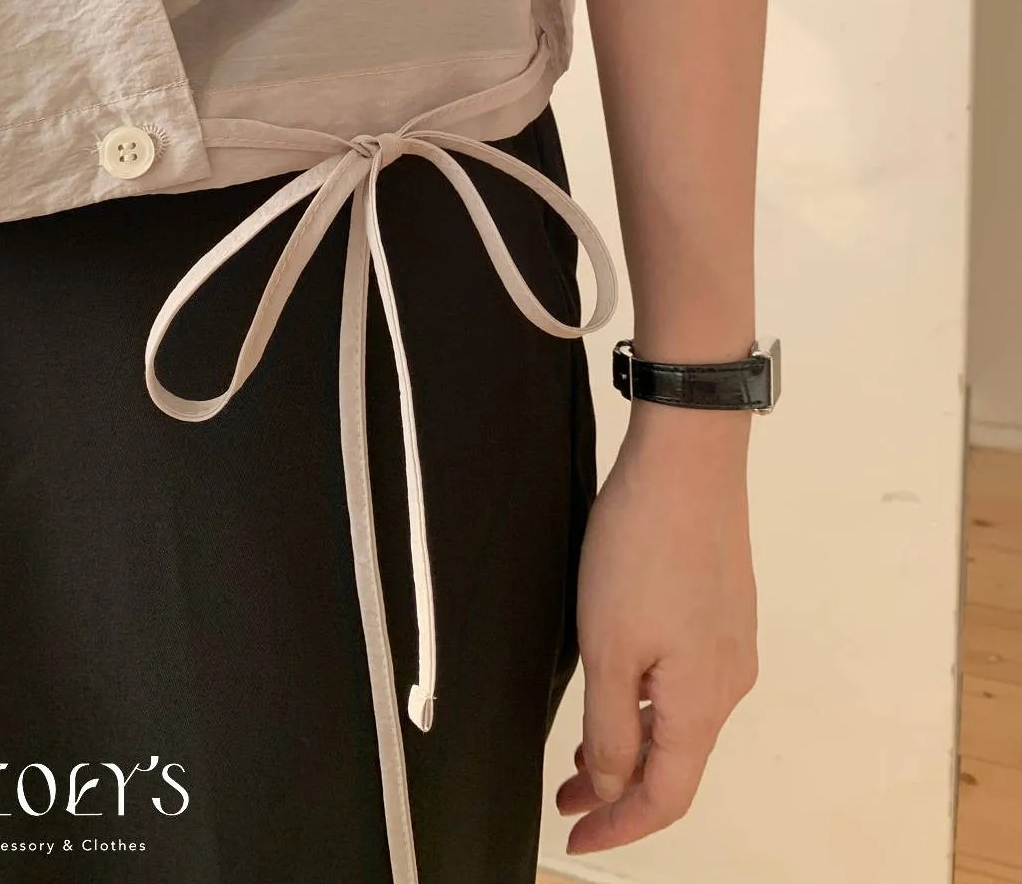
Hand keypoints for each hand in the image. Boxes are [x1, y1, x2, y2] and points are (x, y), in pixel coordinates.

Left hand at [556, 403, 758, 853]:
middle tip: (566, 798)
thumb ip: (609, 728)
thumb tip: (613, 788)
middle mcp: (730, 681)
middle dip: (620, 788)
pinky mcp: (724, 608)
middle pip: (677, 762)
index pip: (666, 796)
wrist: (687, 457)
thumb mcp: (608, 646)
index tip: (575, 839)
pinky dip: (648, 701)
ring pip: (680, 718)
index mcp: (703, 702)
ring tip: (580, 750)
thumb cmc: (644, 544)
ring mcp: (732, 642)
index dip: (620, 827)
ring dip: (631, 741)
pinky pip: (686, 679)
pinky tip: (617, 684)